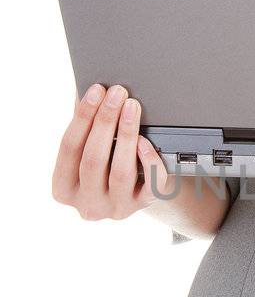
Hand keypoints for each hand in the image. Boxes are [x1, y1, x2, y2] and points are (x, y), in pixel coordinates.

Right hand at [52, 82, 172, 223]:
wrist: (134, 191)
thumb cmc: (105, 161)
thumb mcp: (88, 147)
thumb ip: (84, 124)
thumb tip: (86, 88)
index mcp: (63, 187)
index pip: (68, 148)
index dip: (82, 116)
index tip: (95, 90)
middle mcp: (86, 204)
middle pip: (93, 159)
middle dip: (105, 121)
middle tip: (117, 92)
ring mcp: (114, 208)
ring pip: (121, 171)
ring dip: (126, 134)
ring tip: (132, 106)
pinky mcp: (141, 206)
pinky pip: (149, 184)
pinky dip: (148, 160)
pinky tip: (145, 140)